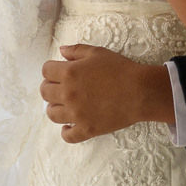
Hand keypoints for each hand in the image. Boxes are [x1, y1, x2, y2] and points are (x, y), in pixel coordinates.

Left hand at [40, 44, 173, 142]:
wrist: (140, 92)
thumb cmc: (121, 69)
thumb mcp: (98, 53)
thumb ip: (76, 50)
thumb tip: (61, 50)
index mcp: (69, 73)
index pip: (46, 71)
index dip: (51, 69)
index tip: (58, 71)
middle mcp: (68, 94)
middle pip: (45, 92)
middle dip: (50, 87)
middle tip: (61, 86)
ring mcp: (76, 114)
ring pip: (52, 114)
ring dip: (55, 107)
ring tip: (65, 104)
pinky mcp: (86, 129)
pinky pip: (67, 136)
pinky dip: (66, 131)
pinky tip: (69, 125)